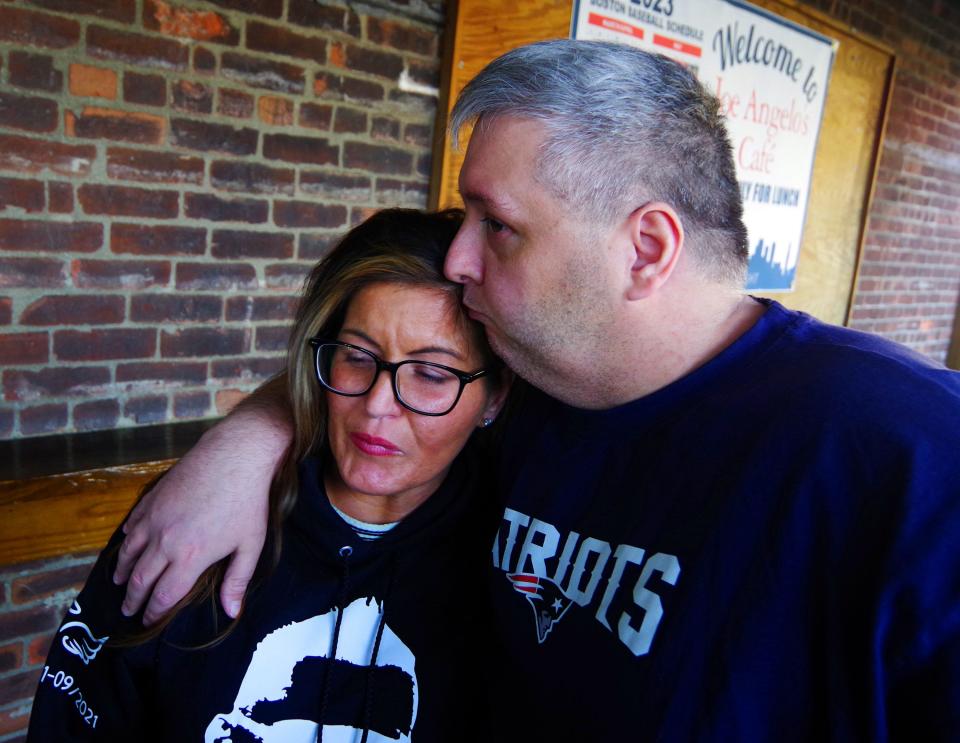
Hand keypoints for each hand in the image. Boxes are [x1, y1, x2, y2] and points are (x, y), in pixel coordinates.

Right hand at [113, 405, 289, 624]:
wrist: (235, 455)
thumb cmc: (248, 501)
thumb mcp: (251, 544)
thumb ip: (237, 580)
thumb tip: (232, 612)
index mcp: (190, 557)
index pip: (164, 596)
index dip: (154, 612)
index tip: (148, 622)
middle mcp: (166, 541)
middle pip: (141, 579)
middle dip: (133, 598)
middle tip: (128, 610)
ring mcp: (156, 518)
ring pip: (130, 552)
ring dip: (123, 571)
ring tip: (120, 582)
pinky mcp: (153, 498)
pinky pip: (133, 524)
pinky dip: (127, 539)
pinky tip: (127, 545)